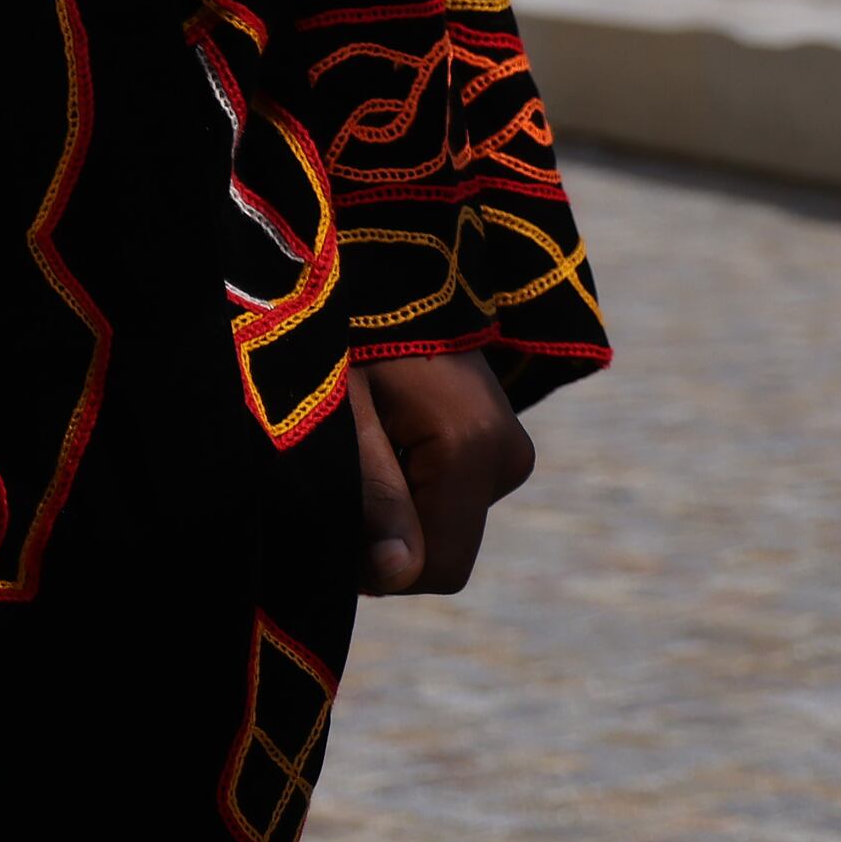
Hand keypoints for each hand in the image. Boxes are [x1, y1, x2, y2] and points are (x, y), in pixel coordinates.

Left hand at [348, 348, 532, 595]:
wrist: (383, 266)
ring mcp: (510, 449)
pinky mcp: (501, 442)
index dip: (379, 567)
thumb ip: (373, 494)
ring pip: (445, 522)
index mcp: (471, 451)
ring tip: (358, 443)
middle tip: (335, 474)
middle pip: (442, 548)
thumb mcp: (339, 411)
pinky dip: (414, 485)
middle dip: (386, 533)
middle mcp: (507, 456)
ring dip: (397, 506)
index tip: (329, 517)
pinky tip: (383, 438)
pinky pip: (454, 495)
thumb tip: (400, 575)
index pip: (437, 568)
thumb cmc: (345, 333)